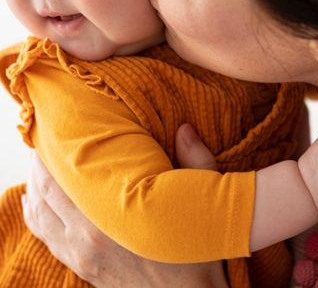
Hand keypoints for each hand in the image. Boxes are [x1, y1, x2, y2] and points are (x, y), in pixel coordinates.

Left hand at [22, 127, 226, 287]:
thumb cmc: (198, 250)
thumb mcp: (204, 200)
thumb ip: (196, 160)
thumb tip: (184, 128)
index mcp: (111, 217)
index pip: (65, 180)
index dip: (53, 156)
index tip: (55, 134)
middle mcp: (87, 238)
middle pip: (46, 196)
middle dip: (40, 168)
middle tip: (44, 144)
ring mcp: (82, 256)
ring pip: (41, 218)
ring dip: (35, 190)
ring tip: (38, 168)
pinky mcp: (85, 269)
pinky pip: (47, 240)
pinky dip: (36, 217)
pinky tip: (35, 204)